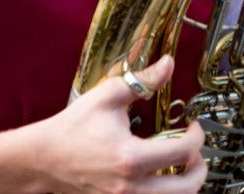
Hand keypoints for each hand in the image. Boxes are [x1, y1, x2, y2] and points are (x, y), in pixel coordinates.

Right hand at [35, 56, 207, 192]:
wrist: (43, 158)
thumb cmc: (74, 126)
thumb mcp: (109, 96)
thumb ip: (143, 80)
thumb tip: (169, 63)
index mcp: (130, 158)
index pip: (183, 153)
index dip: (197, 137)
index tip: (193, 126)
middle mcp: (130, 186)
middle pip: (186, 189)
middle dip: (200, 168)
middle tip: (197, 152)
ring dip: (186, 185)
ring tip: (184, 167)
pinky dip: (165, 192)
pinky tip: (163, 176)